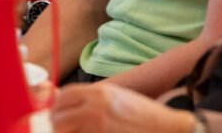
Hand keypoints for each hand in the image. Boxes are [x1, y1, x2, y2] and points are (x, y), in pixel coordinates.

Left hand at [50, 84, 197, 132]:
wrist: (164, 128)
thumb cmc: (142, 113)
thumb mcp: (115, 96)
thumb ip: (91, 97)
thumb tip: (63, 100)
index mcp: (99, 92)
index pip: (63, 96)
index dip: (57, 105)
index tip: (58, 112)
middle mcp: (94, 109)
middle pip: (58, 118)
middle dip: (57, 124)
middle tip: (62, 129)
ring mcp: (97, 128)